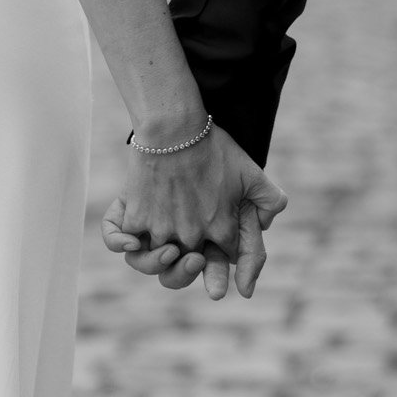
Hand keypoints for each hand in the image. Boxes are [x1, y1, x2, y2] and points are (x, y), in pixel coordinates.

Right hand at [101, 124, 286, 299]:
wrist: (174, 129)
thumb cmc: (213, 147)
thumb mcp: (252, 171)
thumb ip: (271, 200)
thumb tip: (267, 223)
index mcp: (221, 229)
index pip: (227, 257)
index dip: (224, 252)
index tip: (219, 243)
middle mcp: (192, 236)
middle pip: (191, 268)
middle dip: (194, 266)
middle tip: (195, 259)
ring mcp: (162, 230)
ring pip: (158, 262)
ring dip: (161, 260)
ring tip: (167, 250)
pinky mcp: (137, 218)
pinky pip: (125, 244)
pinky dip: (125, 245)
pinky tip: (133, 242)